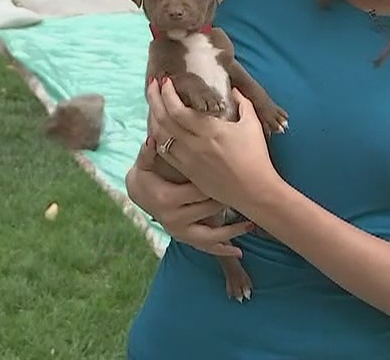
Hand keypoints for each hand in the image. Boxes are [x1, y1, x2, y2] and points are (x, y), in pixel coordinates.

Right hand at [125, 137, 253, 257]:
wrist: (138, 196)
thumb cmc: (146, 174)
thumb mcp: (144, 162)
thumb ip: (149, 151)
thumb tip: (152, 139)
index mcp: (168, 199)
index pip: (198, 191)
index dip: (217, 184)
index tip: (237, 176)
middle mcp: (174, 219)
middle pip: (209, 210)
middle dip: (228, 202)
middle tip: (250, 194)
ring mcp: (179, 232)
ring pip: (211, 236)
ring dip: (232, 231)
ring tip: (251, 225)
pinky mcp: (184, 239)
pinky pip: (205, 248)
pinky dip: (222, 250)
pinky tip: (239, 251)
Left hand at [147, 77, 278, 209]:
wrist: (254, 191)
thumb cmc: (256, 156)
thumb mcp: (253, 124)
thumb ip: (243, 102)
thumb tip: (233, 90)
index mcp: (209, 130)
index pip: (178, 109)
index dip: (167, 93)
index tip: (165, 81)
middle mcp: (194, 144)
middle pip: (164, 119)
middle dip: (154, 98)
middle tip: (152, 84)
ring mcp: (188, 160)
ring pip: (160, 136)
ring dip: (153, 117)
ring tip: (153, 104)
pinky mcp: (187, 172)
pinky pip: (165, 153)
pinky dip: (158, 138)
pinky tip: (159, 130)